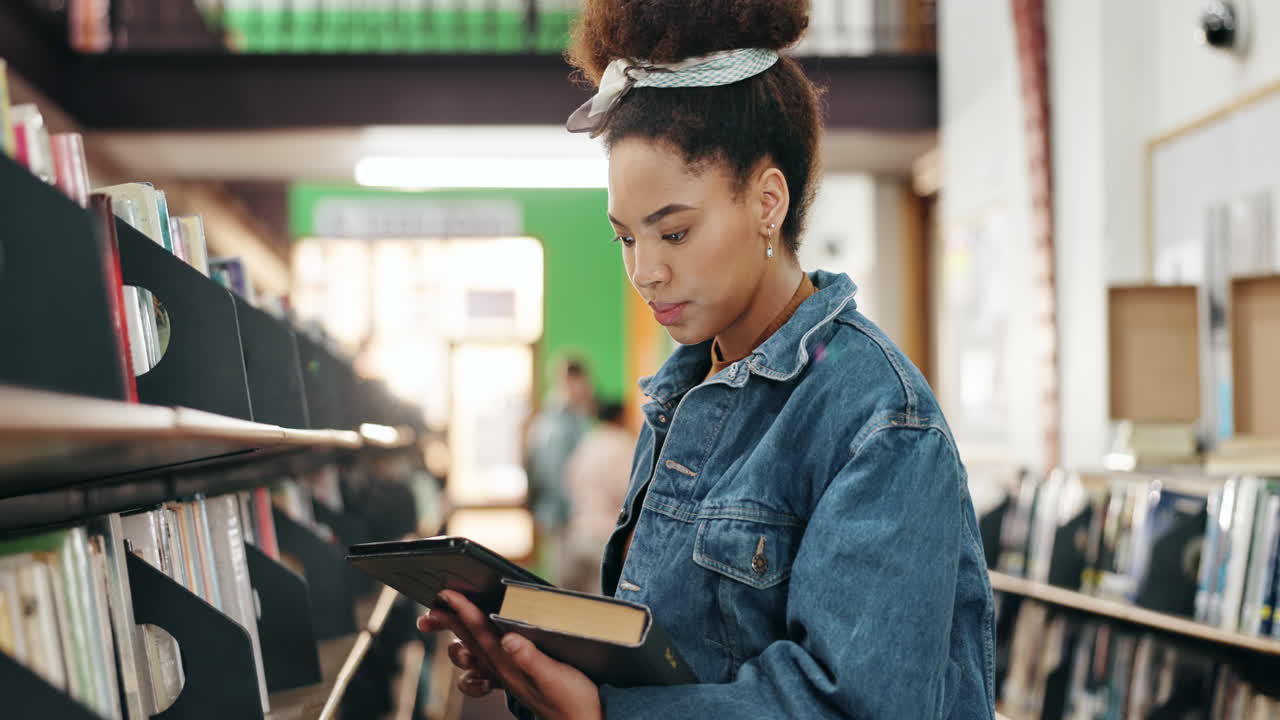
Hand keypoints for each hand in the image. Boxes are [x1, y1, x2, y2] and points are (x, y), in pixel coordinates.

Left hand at [418, 590, 602, 719]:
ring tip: (448, 617)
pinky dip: (474, 659)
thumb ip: (531, 659)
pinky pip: (486, 668)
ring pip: (473, 652)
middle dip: (450, 619)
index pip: (480, 632)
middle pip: (468, 639)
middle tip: (435, 601)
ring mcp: (507, 675)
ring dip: (459, 635)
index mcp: (509, 665)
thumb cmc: (572, 701)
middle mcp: (503, 669)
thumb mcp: (555, 677)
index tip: (446, 594)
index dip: (462, 611)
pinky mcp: (516, 679)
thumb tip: (508, 639)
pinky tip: (475, 654)